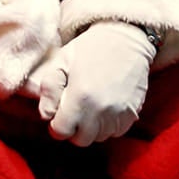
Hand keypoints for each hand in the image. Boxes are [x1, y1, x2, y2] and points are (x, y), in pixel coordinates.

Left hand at [29, 20, 153, 146]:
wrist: (126, 38)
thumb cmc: (89, 48)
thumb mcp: (61, 61)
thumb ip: (48, 90)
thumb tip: (46, 116)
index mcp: (80, 97)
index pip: (61, 131)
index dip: (56, 125)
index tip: (59, 113)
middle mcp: (101, 110)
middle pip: (81, 139)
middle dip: (74, 128)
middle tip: (75, 110)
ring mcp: (119, 113)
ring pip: (99, 137)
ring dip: (91, 127)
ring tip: (91, 106)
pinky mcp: (132, 113)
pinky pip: (116, 132)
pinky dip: (108, 125)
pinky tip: (105, 107)